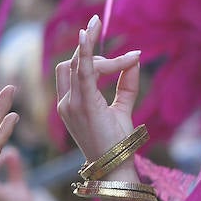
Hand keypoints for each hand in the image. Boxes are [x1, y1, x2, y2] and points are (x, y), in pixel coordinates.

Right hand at [55, 15, 143, 163]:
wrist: (113, 165)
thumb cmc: (115, 142)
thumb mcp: (122, 107)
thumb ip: (127, 84)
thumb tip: (136, 58)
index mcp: (70, 105)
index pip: (74, 70)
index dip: (92, 56)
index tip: (126, 57)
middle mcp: (65, 103)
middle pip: (72, 64)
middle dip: (92, 50)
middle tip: (128, 58)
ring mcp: (70, 104)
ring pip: (79, 65)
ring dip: (96, 52)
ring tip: (128, 59)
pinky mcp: (83, 105)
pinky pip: (82, 72)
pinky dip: (85, 52)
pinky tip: (88, 35)